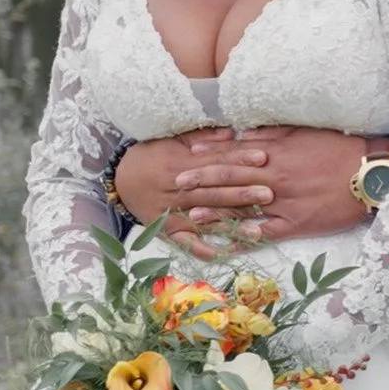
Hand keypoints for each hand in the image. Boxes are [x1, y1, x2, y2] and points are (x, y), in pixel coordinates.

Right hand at [112, 128, 256, 253]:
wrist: (119, 180)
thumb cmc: (150, 156)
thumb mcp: (173, 140)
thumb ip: (203, 137)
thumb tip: (233, 134)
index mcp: (181, 164)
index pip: (215, 162)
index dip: (239, 160)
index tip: (263, 158)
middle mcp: (179, 190)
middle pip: (214, 192)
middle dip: (242, 194)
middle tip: (269, 194)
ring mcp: (173, 213)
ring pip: (206, 219)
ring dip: (232, 226)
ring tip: (257, 230)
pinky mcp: (167, 231)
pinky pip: (185, 243)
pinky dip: (202, 250)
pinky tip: (223, 255)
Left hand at [173, 126, 377, 247]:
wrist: (370, 173)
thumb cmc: (340, 149)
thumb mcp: (305, 133)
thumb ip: (274, 135)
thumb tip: (248, 133)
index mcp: (277, 153)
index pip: (236, 153)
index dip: (210, 155)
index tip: (187, 156)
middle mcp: (276, 176)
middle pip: (233, 179)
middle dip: (203, 181)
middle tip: (178, 184)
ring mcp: (286, 201)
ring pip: (245, 206)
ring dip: (217, 211)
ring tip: (192, 214)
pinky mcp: (299, 222)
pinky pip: (269, 230)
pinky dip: (250, 235)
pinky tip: (230, 240)